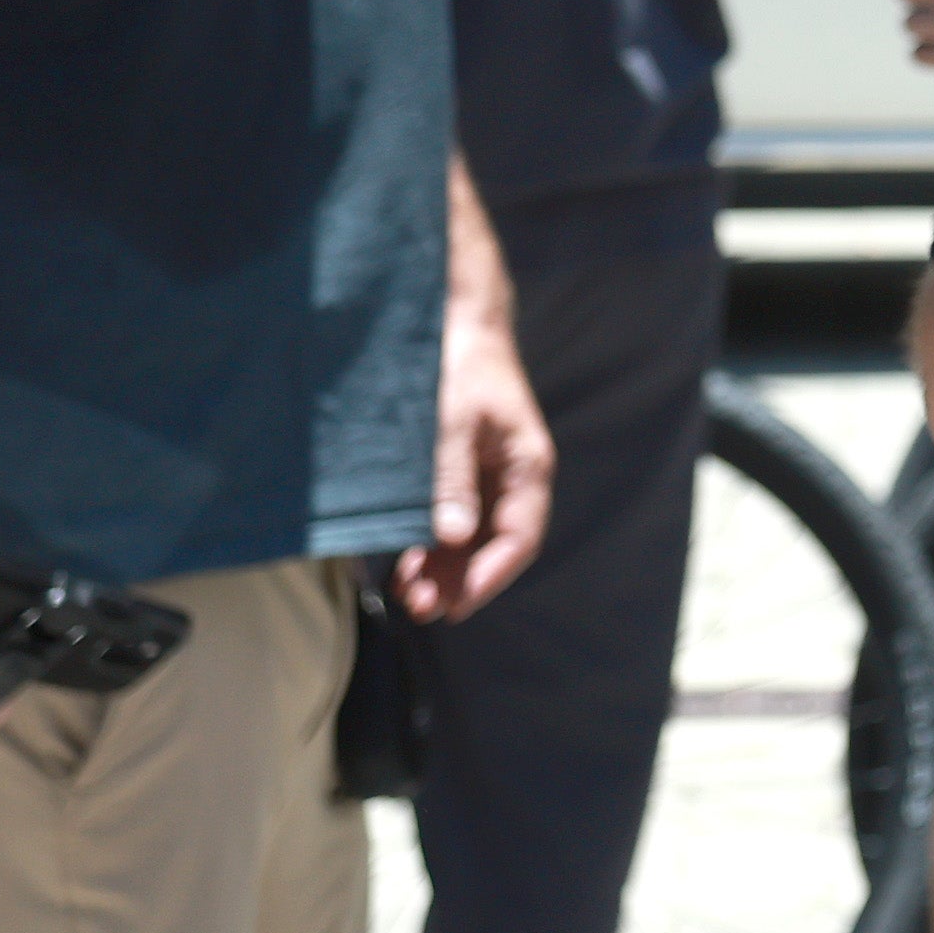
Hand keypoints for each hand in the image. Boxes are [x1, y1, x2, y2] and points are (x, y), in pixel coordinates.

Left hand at [400, 303, 555, 622]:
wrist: (450, 325)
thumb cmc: (457, 367)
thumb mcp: (451, 421)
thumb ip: (451, 479)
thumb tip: (453, 536)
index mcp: (527, 464)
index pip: (521, 536)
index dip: (490, 575)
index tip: (455, 605)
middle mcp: (511, 477)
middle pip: (495, 545)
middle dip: (460, 580)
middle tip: (419, 607)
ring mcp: (486, 476)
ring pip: (472, 539)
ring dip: (444, 569)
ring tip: (407, 594)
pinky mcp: (461, 472)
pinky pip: (452, 521)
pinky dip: (431, 547)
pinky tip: (406, 564)